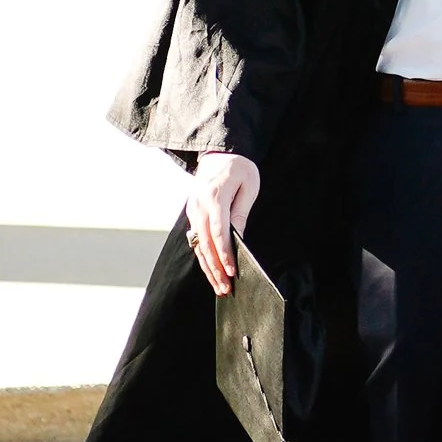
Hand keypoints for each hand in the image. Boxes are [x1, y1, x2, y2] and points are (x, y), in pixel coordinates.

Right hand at [182, 151, 260, 296]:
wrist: (219, 152)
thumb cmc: (239, 167)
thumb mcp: (248, 186)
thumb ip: (241, 212)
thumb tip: (238, 239)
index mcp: (214, 197)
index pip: (219, 232)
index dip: (225, 254)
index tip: (232, 271)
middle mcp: (199, 206)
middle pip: (205, 244)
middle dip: (215, 268)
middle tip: (225, 288)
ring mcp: (193, 210)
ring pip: (198, 245)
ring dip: (208, 268)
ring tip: (218, 287)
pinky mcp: (193, 214)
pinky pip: (196, 239)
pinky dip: (203, 257)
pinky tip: (211, 271)